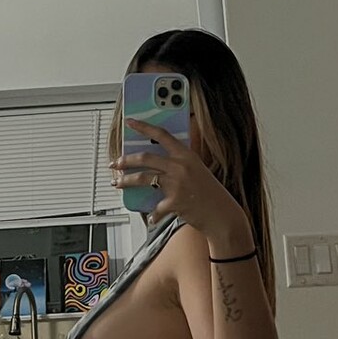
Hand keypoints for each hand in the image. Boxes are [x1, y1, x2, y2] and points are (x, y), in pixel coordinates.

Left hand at [112, 118, 250, 248]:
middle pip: (146, 157)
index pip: (161, 135)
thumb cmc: (208, 193)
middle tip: (116, 163)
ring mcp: (177, 183)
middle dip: (126, 160)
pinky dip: (153, 213)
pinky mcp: (175, 201)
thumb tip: (154, 164)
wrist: (221, 214)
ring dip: (128, 181)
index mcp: (186, 155)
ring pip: (144, 178)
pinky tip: (152, 216)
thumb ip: (178, 164)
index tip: (130, 122)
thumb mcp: (196, 170)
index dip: (144, 127)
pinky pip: (156, 207)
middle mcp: (180, 166)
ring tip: (119, 183)